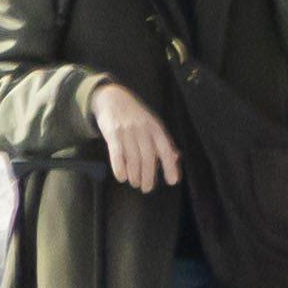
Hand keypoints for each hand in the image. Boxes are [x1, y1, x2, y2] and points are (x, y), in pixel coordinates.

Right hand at [91, 76, 184, 194]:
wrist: (113, 99)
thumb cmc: (136, 116)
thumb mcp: (153, 125)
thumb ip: (162, 142)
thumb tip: (175, 159)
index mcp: (156, 128)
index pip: (166, 149)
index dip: (170, 166)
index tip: (172, 181)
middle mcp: (143, 130)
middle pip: (148, 157)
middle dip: (149, 175)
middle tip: (147, 188)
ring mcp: (127, 132)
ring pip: (133, 157)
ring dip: (135, 174)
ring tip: (136, 183)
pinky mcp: (112, 134)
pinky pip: (116, 153)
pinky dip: (119, 167)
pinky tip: (122, 177)